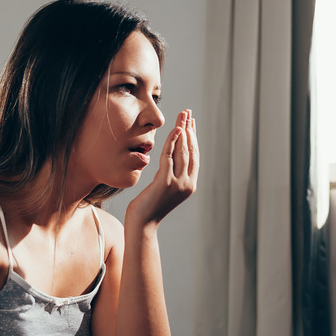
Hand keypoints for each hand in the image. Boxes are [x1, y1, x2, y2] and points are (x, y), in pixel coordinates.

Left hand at [127, 109, 198, 224]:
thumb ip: (168, 173)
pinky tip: (175, 130)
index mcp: (189, 184)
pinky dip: (173, 142)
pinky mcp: (166, 182)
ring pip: (183, 151)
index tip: (190, 122)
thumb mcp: (161, 187)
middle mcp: (188, 183)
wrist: (142, 224)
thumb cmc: (147, 206)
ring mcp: (178, 183)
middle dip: (190, 129)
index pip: (194, 156)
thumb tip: (168, 158)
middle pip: (191, 150)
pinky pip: (170, 157)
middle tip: (188, 112)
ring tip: (182, 116)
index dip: (193, 138)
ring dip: (183, 131)